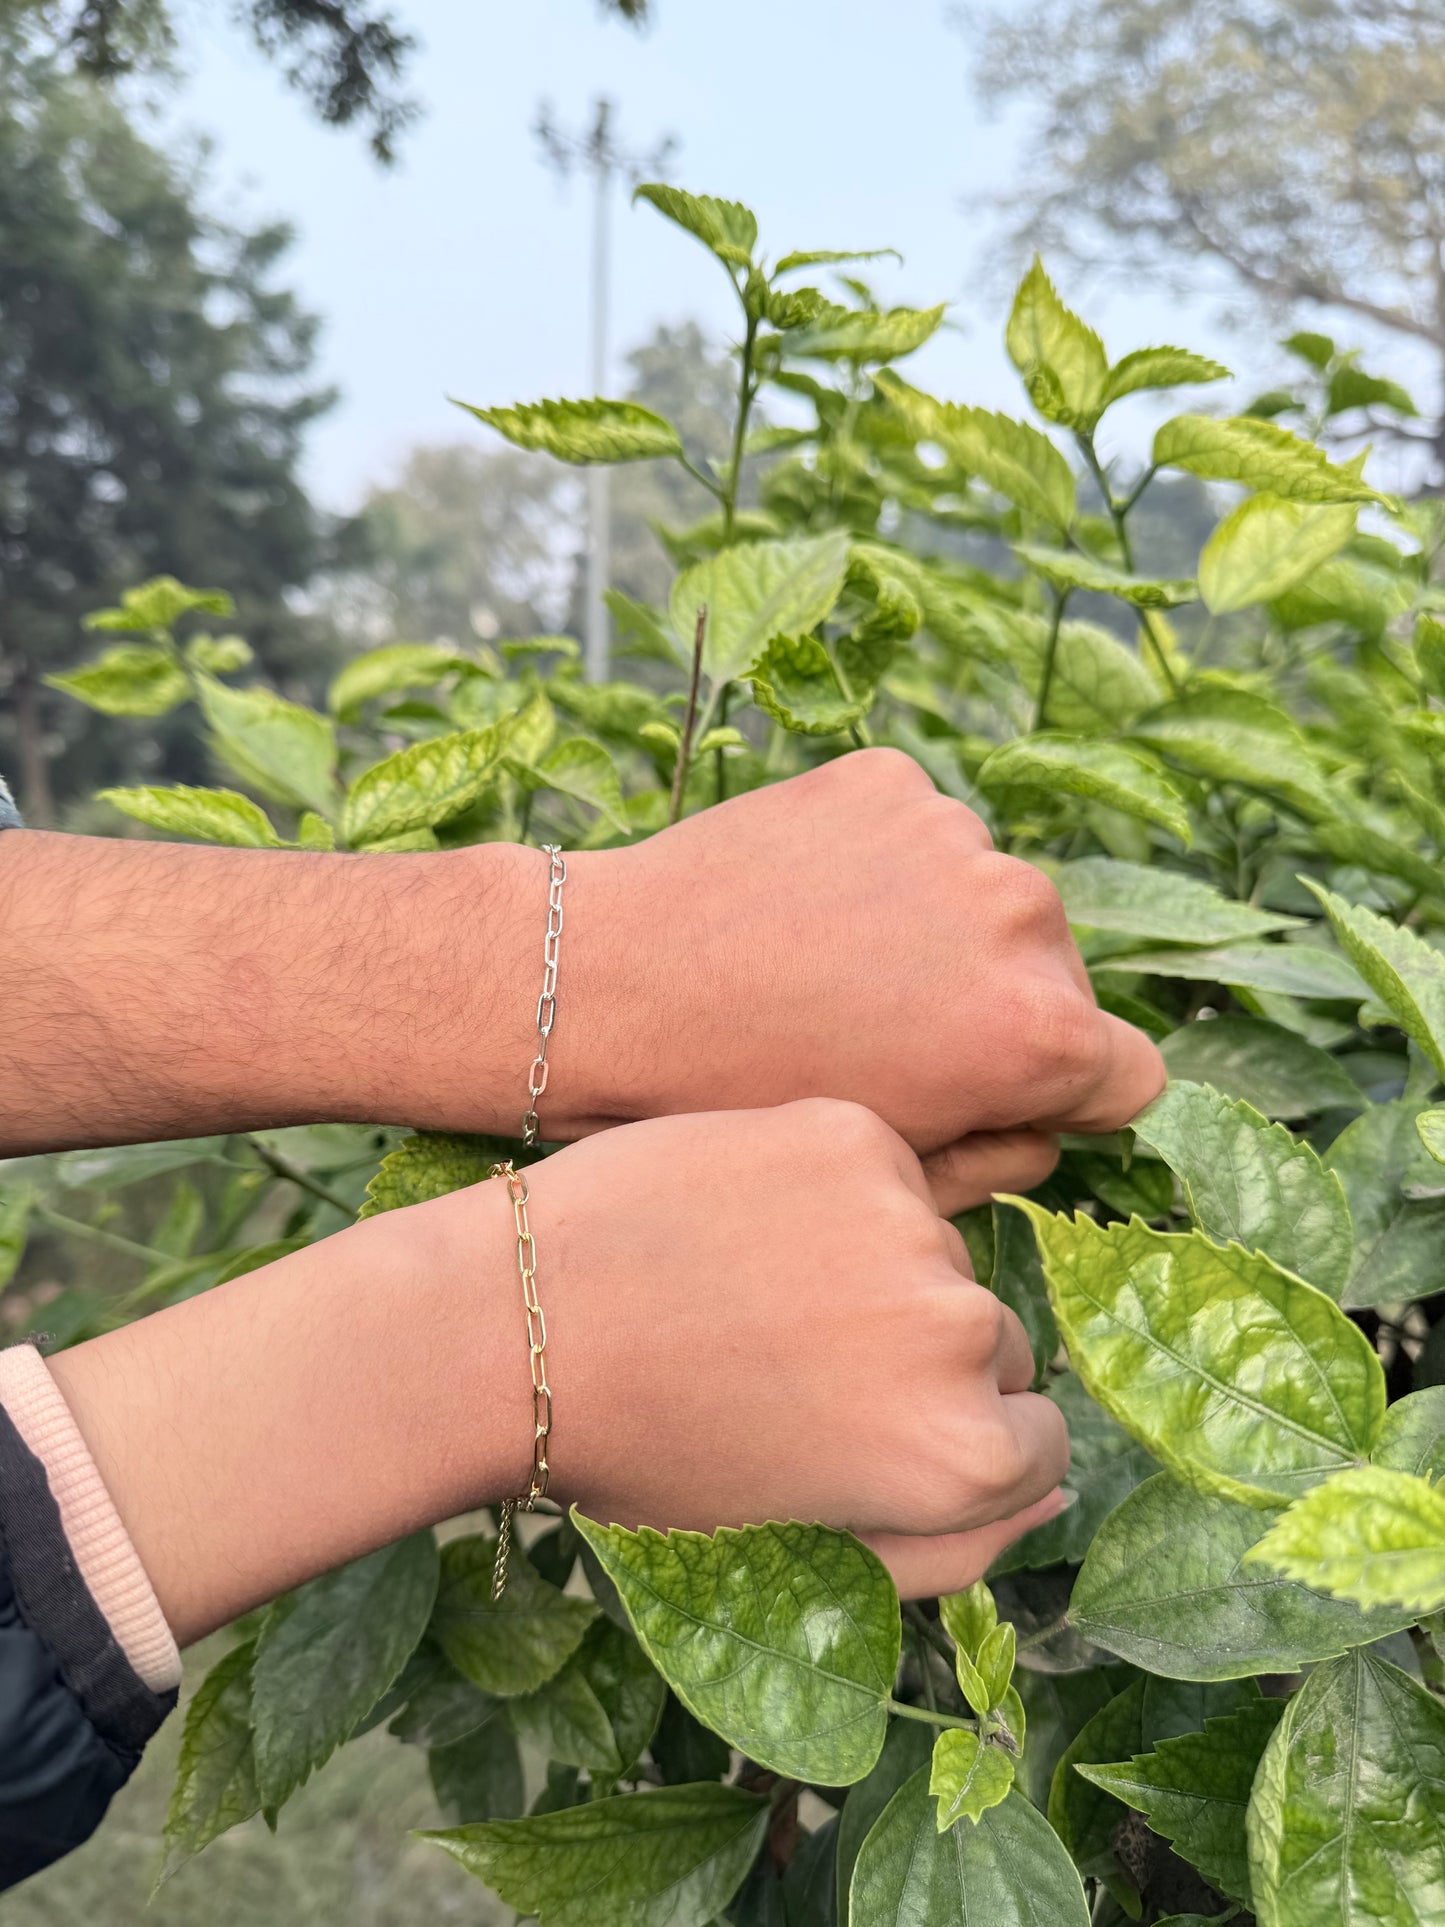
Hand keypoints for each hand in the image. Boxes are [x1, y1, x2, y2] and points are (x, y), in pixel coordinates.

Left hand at [418, 1098, 1070, 1599]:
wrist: (514, 1327)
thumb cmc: (653, 1457)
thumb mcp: (810, 1547)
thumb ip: (950, 1544)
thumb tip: (1046, 1492)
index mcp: (962, 1458)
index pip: (1035, 1441)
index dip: (945, 1439)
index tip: (866, 1427)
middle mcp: (961, 1334)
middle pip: (990, 1341)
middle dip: (916, 1356)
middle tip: (791, 1363)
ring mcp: (911, 1222)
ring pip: (932, 1251)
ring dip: (874, 1267)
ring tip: (753, 1290)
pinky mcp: (854, 1133)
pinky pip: (882, 1171)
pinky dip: (831, 1192)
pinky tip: (742, 1221)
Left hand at [552, 748, 1164, 1199]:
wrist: (607, 984)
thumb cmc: (740, 1101)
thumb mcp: (890, 1168)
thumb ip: (1006, 1153)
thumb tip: (1052, 1116)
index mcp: (1038, 1032)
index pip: (1129, 1074)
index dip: (1060, 1099)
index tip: (986, 1097)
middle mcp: (1022, 917)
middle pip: (1059, 979)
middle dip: (997, 1010)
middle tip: (883, 1038)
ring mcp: (956, 835)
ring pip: (988, 902)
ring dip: (940, 932)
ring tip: (830, 970)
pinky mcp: (891, 780)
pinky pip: (923, 836)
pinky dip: (883, 866)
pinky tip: (804, 907)